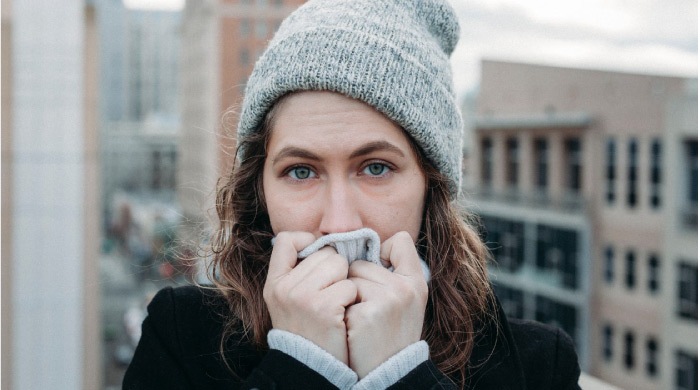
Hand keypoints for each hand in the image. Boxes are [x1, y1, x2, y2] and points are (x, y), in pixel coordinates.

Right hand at [263, 232, 356, 363]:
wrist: (312, 367)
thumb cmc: (308, 330)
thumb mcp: (288, 300)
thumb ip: (299, 272)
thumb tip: (322, 242)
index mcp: (274, 283)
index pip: (286, 240)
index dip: (307, 242)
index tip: (318, 260)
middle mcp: (285, 287)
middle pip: (324, 253)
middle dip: (335, 269)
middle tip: (330, 294)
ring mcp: (303, 297)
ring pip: (339, 265)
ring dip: (345, 283)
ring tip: (337, 303)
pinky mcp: (324, 308)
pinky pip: (350, 285)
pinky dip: (352, 299)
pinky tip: (343, 315)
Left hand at [345, 231, 428, 377]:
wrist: (388, 372)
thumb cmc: (391, 333)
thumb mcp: (406, 300)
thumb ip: (394, 271)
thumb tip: (364, 244)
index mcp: (417, 281)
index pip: (399, 241)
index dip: (382, 253)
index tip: (378, 275)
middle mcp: (405, 287)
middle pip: (361, 262)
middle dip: (356, 282)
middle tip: (367, 309)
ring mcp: (387, 299)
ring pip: (348, 278)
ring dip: (346, 296)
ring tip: (360, 318)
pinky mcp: (367, 314)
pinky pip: (341, 295)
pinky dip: (341, 311)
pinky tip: (353, 328)